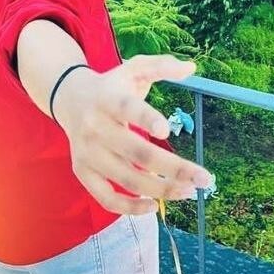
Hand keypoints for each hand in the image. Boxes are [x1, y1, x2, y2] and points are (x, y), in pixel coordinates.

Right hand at [54, 54, 211, 215]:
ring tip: (188, 191)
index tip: (167, 129)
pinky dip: (131, 208)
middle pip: (136, 153)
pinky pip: (106, 198)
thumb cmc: (112, 86)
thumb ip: (161, 65)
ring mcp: (87, 152)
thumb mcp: (133, 68)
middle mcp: (94, 126)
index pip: (127, 109)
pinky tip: (154, 206)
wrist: (69, 99)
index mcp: (107, 98)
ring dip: (161, 190)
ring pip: (127, 179)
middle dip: (173, 168)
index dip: (145, 119)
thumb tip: (191, 68)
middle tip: (204, 178)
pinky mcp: (82, 171)